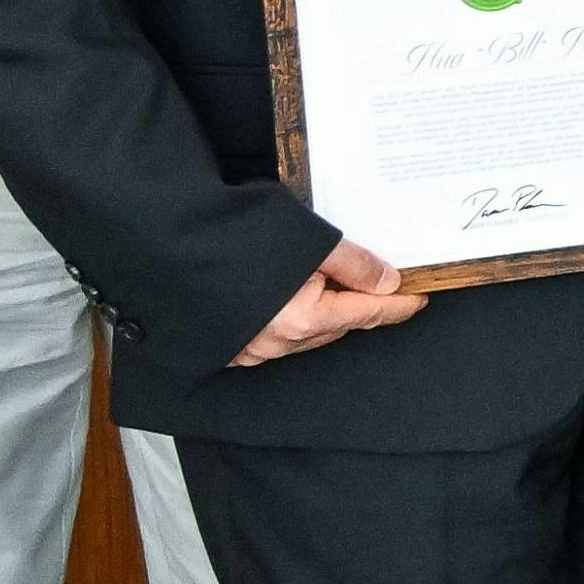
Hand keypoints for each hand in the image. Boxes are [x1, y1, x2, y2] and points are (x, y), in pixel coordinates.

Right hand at [237, 240, 423, 364]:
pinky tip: (289, 300)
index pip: (367, 314)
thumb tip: (387, 282)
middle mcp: (278, 342)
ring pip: (306, 334)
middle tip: (379, 283)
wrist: (163, 238)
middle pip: (338, 326)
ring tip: (331, 286)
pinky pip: (274, 337)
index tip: (420, 298)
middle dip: (360, 306)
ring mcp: (249, 350)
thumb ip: (352, 263)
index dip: (398, 305)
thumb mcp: (307, 239)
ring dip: (325, 314)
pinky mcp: (227, 346)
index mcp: (303, 320)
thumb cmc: (233, 233)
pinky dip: (291, 320)